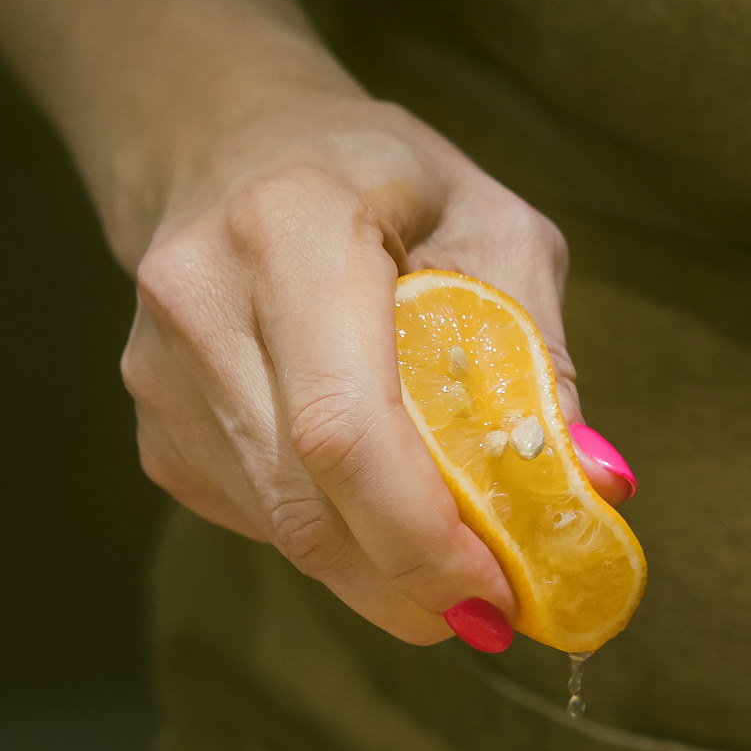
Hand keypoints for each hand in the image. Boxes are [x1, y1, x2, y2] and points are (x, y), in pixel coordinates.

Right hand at [119, 83, 633, 647]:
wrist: (229, 142)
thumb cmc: (387, 182)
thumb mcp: (494, 228)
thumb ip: (540, 354)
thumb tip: (594, 488)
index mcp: (290, 227)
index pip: (344, 426)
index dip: (422, 533)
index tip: (500, 585)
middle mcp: (200, 299)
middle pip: (308, 503)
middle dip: (412, 580)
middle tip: (494, 608)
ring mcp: (159, 372)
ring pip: (284, 530)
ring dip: (381, 572)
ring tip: (455, 560)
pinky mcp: (156, 428)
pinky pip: (261, 521)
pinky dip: (337, 537)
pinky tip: (374, 496)